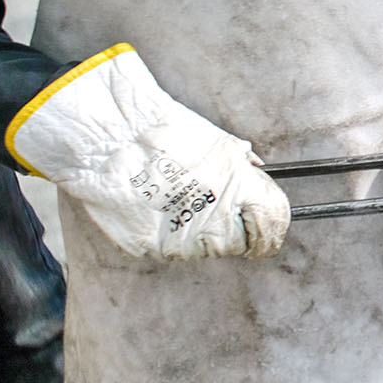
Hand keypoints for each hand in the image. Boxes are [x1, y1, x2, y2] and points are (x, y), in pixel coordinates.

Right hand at [8, 47, 289, 258]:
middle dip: (236, 230)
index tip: (269, 225)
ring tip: (179, 199)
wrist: (108, 138)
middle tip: (219, 209)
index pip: (273, 227)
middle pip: (240, 244)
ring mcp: (180, 240)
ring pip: (204, 249)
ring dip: (200, 231)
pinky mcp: (150, 247)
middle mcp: (214, 223)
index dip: (274, 226)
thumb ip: (244, 168)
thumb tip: (260, 179)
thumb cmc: (165, 132)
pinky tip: (157, 206)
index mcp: (239, 193)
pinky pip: (170, 247)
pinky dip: (169, 231)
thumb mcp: (219, 143)